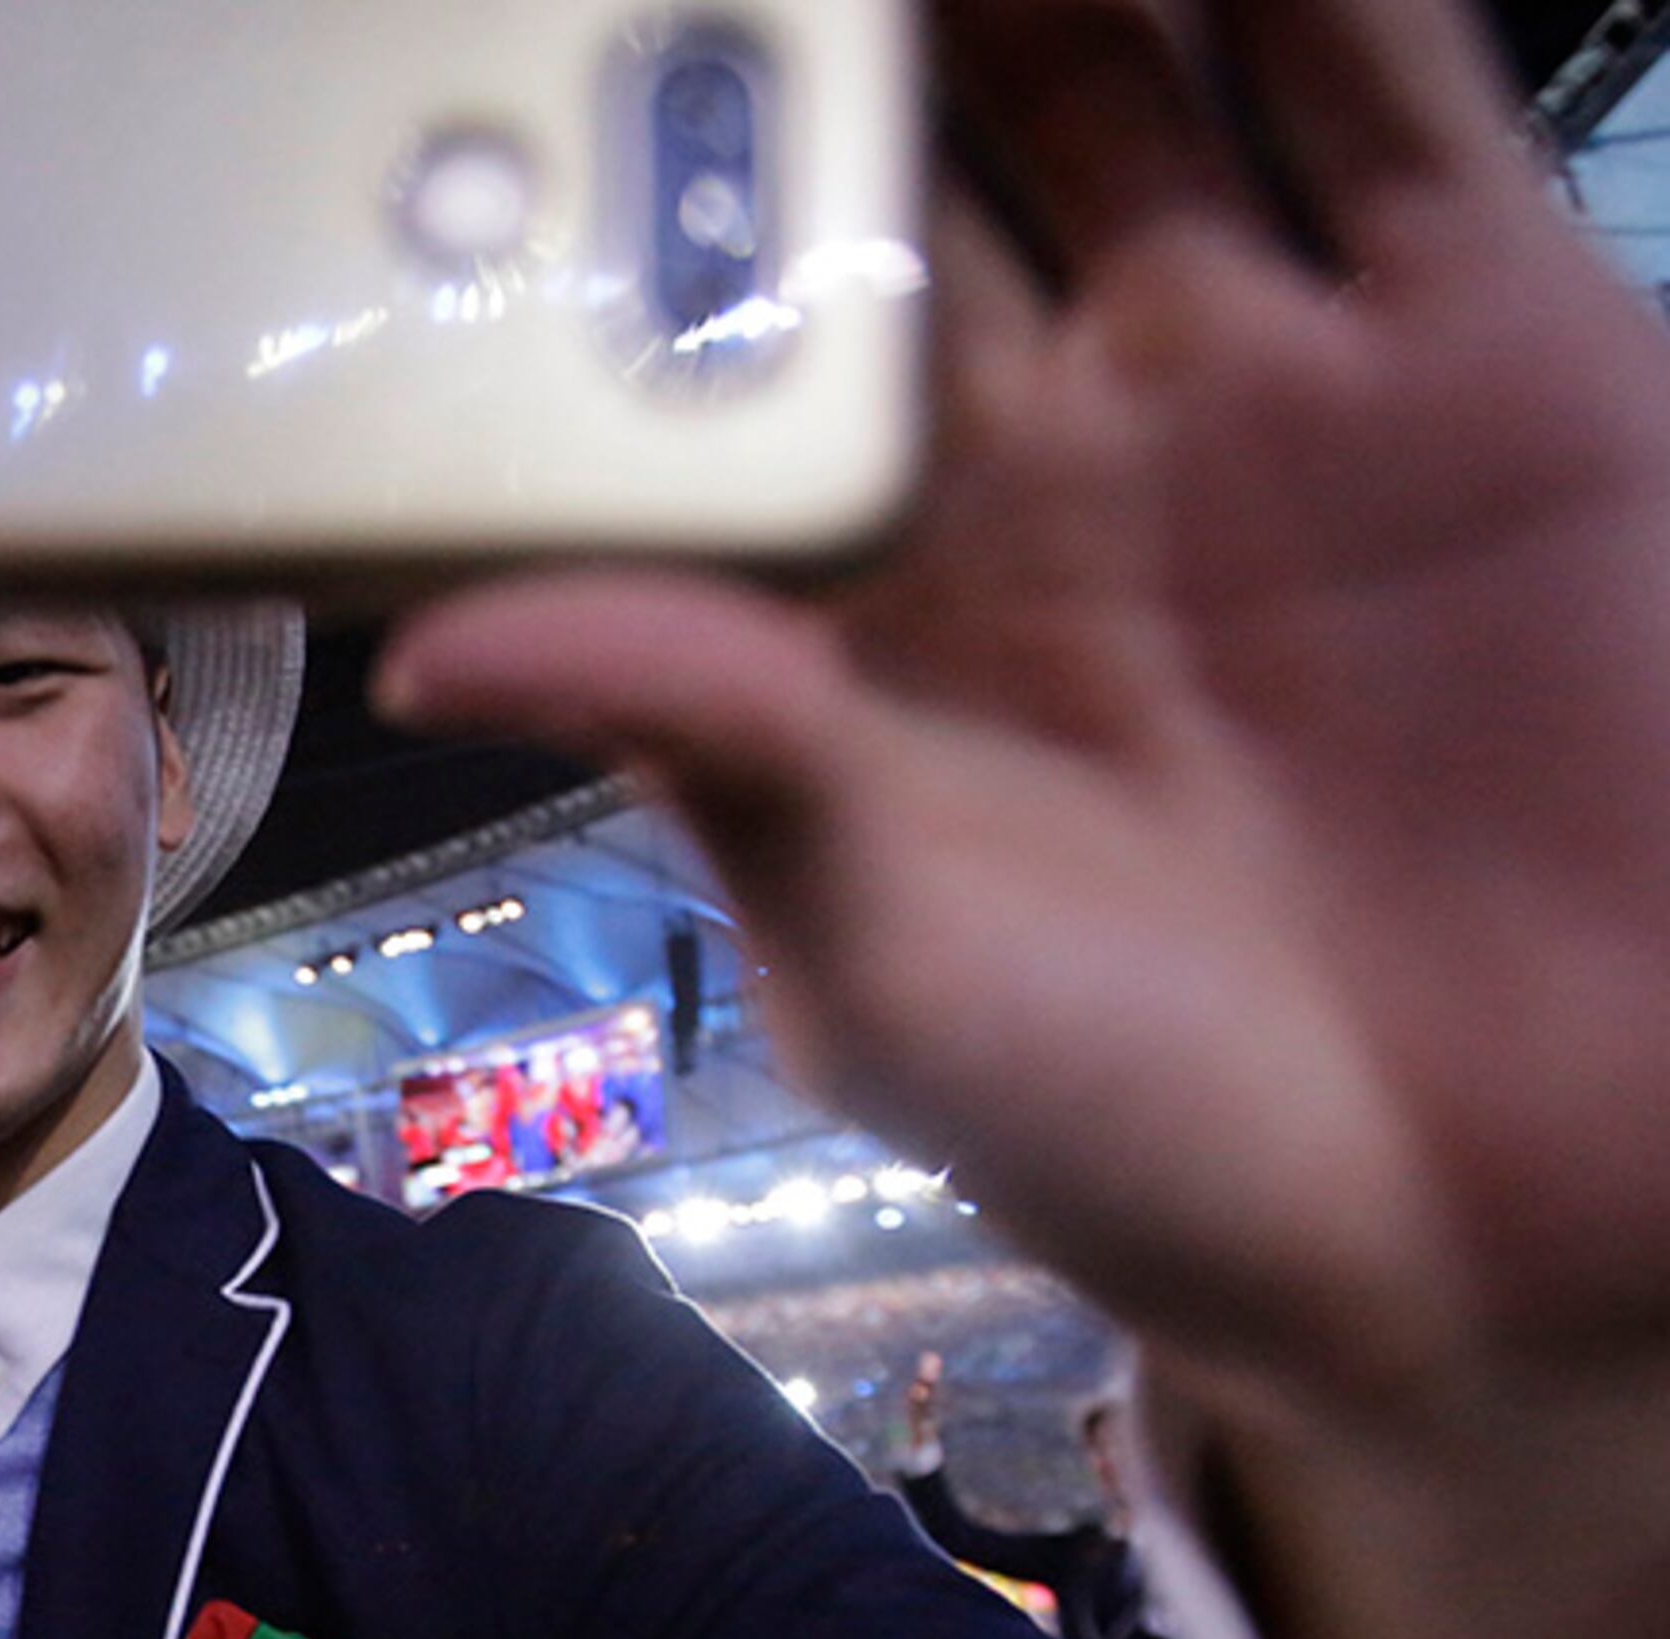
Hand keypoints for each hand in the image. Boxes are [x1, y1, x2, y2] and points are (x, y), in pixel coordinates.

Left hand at [379, 0, 1669, 1638]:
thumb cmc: (1137, 1128)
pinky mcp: (1496, 344)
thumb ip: (704, 738)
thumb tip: (434, 636)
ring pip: (1139, 65)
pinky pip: (1387, 91)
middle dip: (823, 28)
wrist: (1488, 1228)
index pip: (724, 317)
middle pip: (921, 144)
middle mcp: (1058, 439)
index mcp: (875, 573)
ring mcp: (1272, 372)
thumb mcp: (872, 938)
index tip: (525, 54)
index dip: (641, 178)